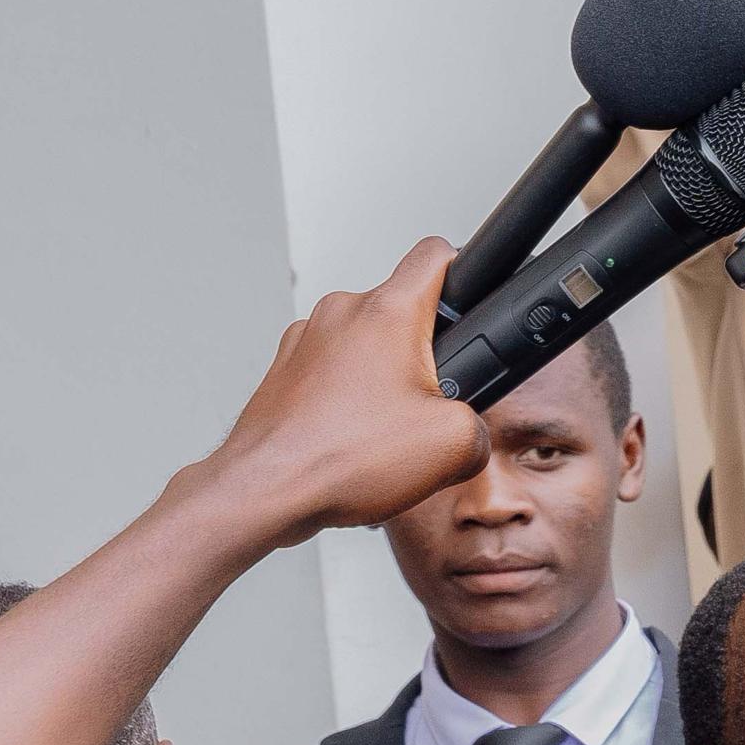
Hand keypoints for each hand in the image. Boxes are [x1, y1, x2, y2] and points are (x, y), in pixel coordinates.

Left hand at [202, 242, 486, 546]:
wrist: (265, 490)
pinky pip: (330, 370)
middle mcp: (341, 313)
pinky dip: (344, 397)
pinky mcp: (284, 369)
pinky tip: (350, 439)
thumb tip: (473, 432)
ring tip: (381, 429)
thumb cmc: (338, 458)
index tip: (466, 296)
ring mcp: (306, 339)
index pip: (434, 254)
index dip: (460, 270)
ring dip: (378, 378)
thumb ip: (479, 427)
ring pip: (362, 343)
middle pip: (399, 310)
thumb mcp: (452, 447)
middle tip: (423, 402)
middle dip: (420, 353)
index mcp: (387, 312)